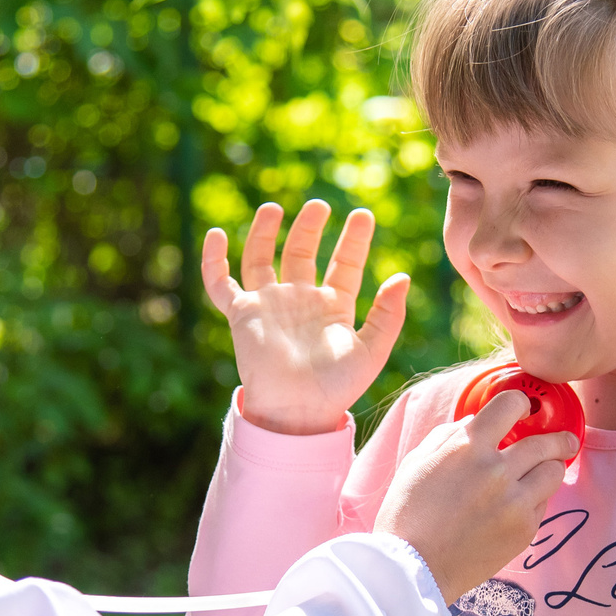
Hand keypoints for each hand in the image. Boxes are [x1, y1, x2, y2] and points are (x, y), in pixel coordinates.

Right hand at [202, 200, 410, 435]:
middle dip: (309, 228)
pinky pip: (221, 283)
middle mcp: (300, 300)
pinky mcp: (243, 313)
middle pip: (302, 253)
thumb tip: (402, 277)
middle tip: (318, 206)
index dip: (353, 240)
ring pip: (261, 259)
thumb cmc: (336, 387)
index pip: (344, 264)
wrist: (297, 410)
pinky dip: (213, 260)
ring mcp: (269, 304)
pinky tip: (215, 234)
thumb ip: (388, 315)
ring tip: (274, 208)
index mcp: (333, 307)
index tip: (363, 215)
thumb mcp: (371, 350)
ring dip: (265, 232)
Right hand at [376, 393, 576, 601]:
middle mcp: (497, 470)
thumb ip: (449, 435)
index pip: (511, 404)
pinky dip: (535, 500)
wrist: (413, 567)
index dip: (521, 402)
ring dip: (551, 468)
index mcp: (468, 446)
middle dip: (558, 438)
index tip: (523, 408)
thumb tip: (475, 422)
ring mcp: (515, 502)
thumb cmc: (407, 513)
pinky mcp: (524, 530)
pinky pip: (543, 504)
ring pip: (554, 472)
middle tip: (564, 441)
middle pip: (546, 442)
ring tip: (546, 471)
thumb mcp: (417, 461)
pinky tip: (520, 504)